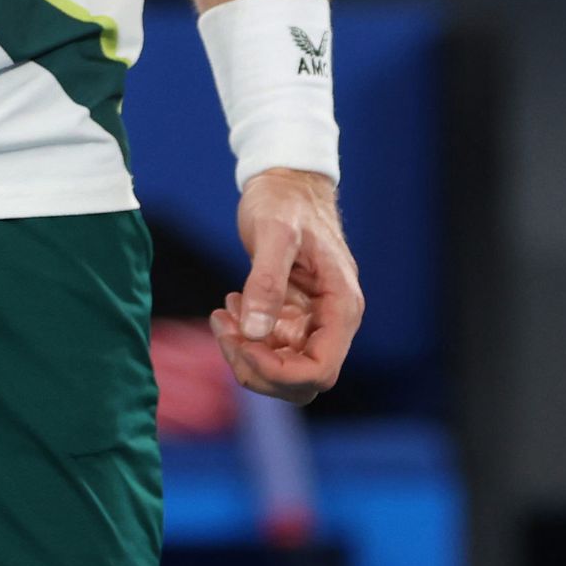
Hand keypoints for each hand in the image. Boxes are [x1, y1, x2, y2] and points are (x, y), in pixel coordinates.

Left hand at [214, 168, 361, 402]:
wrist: (285, 183)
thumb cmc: (285, 202)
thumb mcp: (274, 233)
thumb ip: (267, 281)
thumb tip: (255, 333)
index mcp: (341, 307)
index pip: (320, 371)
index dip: (278, 373)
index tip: (244, 344)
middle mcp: (332, 322)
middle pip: (300, 382)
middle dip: (256, 366)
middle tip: (225, 327)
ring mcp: (313, 323)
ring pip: (282, 371)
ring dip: (246, 354)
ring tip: (224, 314)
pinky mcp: (294, 319)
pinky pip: (271, 350)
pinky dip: (245, 340)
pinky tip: (230, 307)